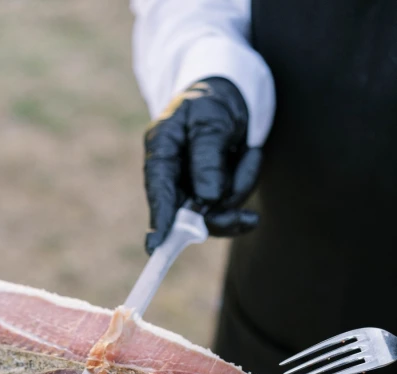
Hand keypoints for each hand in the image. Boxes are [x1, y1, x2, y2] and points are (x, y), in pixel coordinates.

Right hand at [144, 77, 261, 253]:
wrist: (231, 93)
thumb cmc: (215, 100)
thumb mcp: (212, 118)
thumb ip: (207, 157)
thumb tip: (206, 199)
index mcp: (162, 148)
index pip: (158, 189)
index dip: (159, 219)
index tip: (156, 246)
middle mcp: (172, 173)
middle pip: (186, 213)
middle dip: (220, 214)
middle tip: (249, 220)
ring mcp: (189, 187)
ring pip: (214, 211)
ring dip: (240, 187)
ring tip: (251, 151)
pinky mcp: (209, 194)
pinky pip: (229, 206)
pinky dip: (245, 184)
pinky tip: (251, 155)